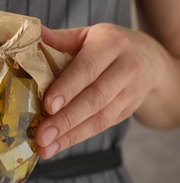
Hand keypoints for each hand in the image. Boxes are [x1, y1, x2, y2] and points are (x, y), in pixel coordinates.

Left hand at [35, 23, 165, 158]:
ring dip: (70, 136)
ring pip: (100, 118)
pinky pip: (101, 126)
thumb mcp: (85, 36)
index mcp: (112, 44)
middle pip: (95, 98)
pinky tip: (58, 145)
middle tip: (41, 135)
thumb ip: (59, 39)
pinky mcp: (127, 111)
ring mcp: (130, 93)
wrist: (148, 58)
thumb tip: (33, 35)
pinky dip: (77, 137)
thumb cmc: (106, 45)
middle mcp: (127, 68)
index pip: (88, 68)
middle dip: (66, 120)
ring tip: (45, 148)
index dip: (68, 88)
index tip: (48, 106)